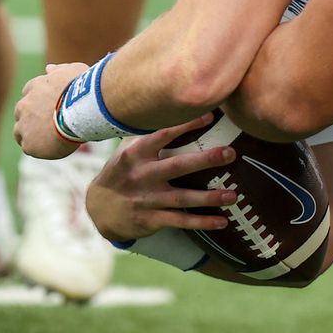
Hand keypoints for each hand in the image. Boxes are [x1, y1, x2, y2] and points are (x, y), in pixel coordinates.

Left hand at [14, 62, 86, 159]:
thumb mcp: (74, 71)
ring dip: (31, 134)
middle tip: (50, 124)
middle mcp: (24, 105)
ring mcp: (23, 125)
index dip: (40, 101)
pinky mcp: (28, 143)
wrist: (80, 110)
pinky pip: (29, 147)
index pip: (29, 93)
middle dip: (32, 118)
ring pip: (20, 132)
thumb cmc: (82, 89)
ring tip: (49, 139)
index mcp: (33, 87)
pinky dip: (39, 148)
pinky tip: (53, 146)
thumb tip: (48, 68)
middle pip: (22, 113)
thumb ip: (60, 70)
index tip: (51, 107)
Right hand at [86, 113, 237, 242]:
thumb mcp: (126, 150)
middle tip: (230, 153)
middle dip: (205, 159)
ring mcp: (146, 199)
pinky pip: (180, 221)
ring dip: (209, 197)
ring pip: (182, 198)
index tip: (210, 117)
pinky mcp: (150, 220)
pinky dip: (201, 223)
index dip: (186, 125)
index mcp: (136, 154)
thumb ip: (147, 133)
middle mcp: (142, 175)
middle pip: (177, 166)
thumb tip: (173, 109)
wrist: (99, 208)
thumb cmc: (122, 171)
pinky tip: (222, 222)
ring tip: (233, 194)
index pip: (163, 135)